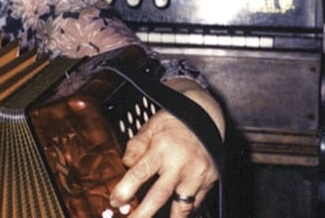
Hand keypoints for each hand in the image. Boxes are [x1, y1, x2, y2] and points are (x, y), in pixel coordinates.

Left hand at [110, 80, 222, 217]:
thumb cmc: (175, 120)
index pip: (140, 173)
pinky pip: (195, 203)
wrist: (206, 116)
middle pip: (159, 196)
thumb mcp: (151, 126)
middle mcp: (181, 164)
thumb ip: (136, 145)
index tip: (115, 202)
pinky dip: (184, 211)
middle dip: (142, 214)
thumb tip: (125, 165)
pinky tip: (174, 214)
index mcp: (163, 148)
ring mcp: (197, 175)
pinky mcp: (210, 182)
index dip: (125, 190)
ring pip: (182, 207)